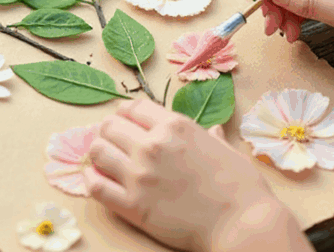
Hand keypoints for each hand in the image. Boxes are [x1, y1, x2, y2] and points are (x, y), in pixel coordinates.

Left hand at [83, 98, 280, 251]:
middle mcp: (152, 145)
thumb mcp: (226, 148)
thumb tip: (211, 131)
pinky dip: (92, 180)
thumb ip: (210, 136)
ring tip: (107, 160)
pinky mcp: (132, 205)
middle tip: (114, 141)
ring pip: (97, 151)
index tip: (124, 120)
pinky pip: (95, 186)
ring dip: (99, 152)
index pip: (133, 107)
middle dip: (110, 131)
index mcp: (175, 126)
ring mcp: (139, 175)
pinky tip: (98, 179)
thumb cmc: (241, 186)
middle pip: (109, 126)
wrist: (241, 225)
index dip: (125, 113)